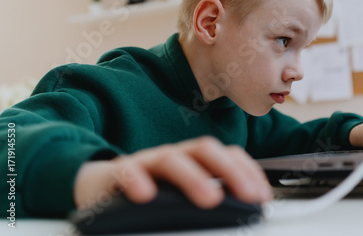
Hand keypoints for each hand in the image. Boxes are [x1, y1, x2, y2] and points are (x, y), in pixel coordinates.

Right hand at [73, 136, 272, 209]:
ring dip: (193, 177)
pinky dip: (136, 180)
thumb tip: (245, 212)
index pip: (226, 155)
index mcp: (193, 161)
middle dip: (231, 171)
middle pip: (205, 150)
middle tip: (249, 197)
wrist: (99, 186)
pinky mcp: (116, 174)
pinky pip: (126, 171)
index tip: (263, 197)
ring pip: (171, 158)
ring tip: (210, 198)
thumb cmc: (151, 193)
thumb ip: (210, 199)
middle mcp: (174, 157)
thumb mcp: (184, 197)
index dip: (248, 171)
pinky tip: (145, 196)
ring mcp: (146, 163)